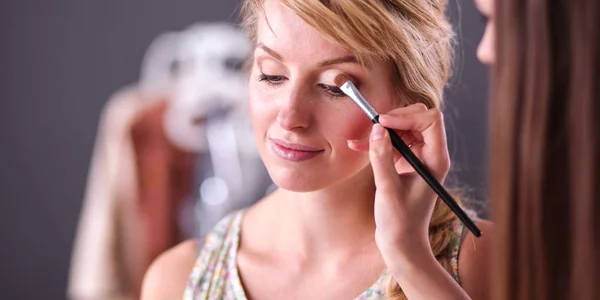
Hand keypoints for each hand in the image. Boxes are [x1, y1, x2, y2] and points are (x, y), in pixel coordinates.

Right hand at [348, 103, 450, 266]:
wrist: (402, 244)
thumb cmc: (400, 222)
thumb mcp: (388, 188)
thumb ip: (382, 157)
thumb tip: (377, 129)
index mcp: (435, 160)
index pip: (430, 121)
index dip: (407, 116)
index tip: (383, 123)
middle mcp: (430, 155)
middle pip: (418, 119)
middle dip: (394, 119)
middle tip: (373, 126)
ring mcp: (418, 159)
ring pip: (403, 129)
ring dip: (382, 130)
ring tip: (360, 138)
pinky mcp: (405, 164)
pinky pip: (393, 143)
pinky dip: (377, 142)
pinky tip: (357, 145)